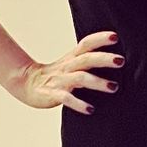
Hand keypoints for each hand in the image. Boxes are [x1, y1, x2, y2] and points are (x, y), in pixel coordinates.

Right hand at [4, 29, 122, 114]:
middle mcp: (67, 67)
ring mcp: (59, 81)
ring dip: (98, 82)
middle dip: (104, 59)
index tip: (116, 37)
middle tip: (121, 61)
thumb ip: (89, 61)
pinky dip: (78, 104)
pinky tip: (90, 110)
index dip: (100, 39)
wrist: (26, 84)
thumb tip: (116, 60)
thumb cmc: (56, 76)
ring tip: (114, 87)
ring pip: (80, 78)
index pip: (86, 44)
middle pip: (86, 59)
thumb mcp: (72, 65)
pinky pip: (66, 98)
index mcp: (72, 58)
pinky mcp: (51, 95)